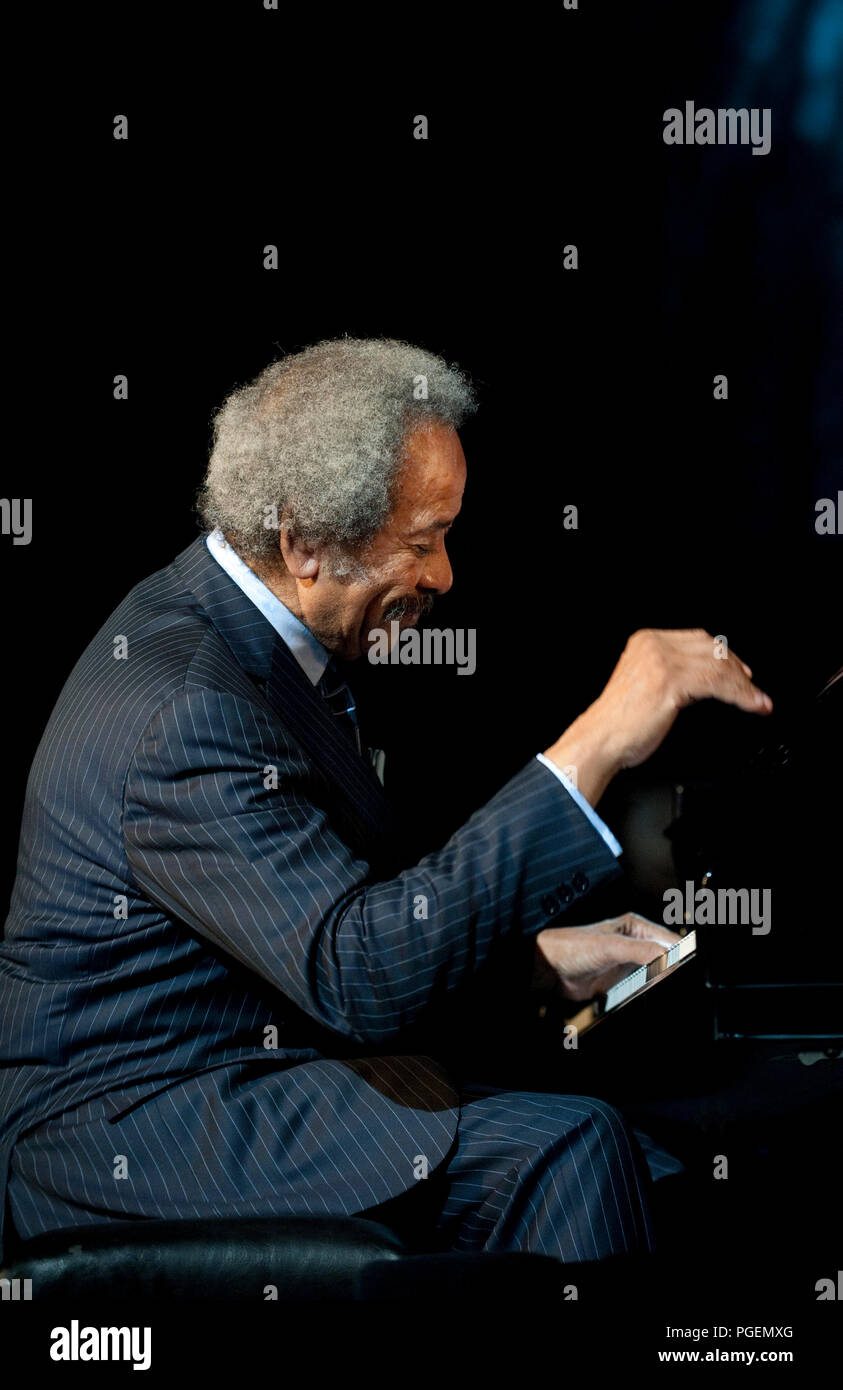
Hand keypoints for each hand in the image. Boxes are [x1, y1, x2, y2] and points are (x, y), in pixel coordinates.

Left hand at [531, 913, 682, 1001]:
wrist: (549, 969)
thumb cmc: (572, 947)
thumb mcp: (610, 946)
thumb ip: (641, 951)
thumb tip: (668, 959)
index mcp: (635, 927)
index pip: (667, 940)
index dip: (679, 954)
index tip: (684, 968)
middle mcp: (634, 944)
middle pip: (665, 958)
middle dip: (672, 969)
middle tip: (675, 979)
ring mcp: (628, 964)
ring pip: (656, 975)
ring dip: (661, 982)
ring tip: (662, 987)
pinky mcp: (621, 982)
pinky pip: (643, 989)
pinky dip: (649, 992)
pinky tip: (650, 994)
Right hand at [544, 628, 772, 803]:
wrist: (601, 739)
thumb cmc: (619, 723)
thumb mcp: (646, 685)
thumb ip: (672, 673)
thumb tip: (707, 678)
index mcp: (646, 640)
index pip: (699, 639)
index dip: (725, 655)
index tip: (741, 672)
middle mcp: (654, 645)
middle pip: (712, 649)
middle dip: (738, 670)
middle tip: (753, 689)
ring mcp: (662, 661)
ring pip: (718, 666)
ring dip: (744, 687)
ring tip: (757, 701)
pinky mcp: (671, 681)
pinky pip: (717, 683)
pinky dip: (740, 695)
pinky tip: (750, 704)